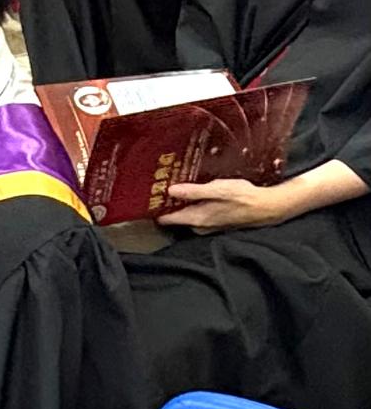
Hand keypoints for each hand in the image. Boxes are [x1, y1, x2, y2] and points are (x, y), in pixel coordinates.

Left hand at [157, 177, 288, 231]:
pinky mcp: (214, 220)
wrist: (265, 206)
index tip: (144, 195)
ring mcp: (207, 224)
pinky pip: (195, 212)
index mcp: (197, 218)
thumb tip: (170, 190)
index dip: (154, 208)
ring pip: (185, 214)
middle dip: (165, 202)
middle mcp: (200, 225)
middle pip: (174, 216)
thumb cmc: (242, 197)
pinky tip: (190, 190)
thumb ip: (194, 192)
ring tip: (169, 183)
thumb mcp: (217, 190)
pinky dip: (190, 202)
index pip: (167, 219)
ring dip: (178, 201)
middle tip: (155, 184)